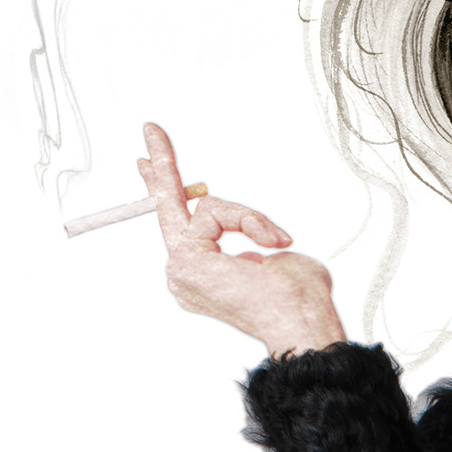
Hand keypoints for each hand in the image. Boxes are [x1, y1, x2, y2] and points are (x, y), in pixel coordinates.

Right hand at [136, 121, 345, 355]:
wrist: (300, 321)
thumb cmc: (298, 299)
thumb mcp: (276, 256)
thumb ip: (257, 243)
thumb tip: (255, 245)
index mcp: (203, 279)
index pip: (183, 228)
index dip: (170, 192)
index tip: (151, 165)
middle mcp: (183, 276)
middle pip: (168, 209)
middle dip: (162, 167)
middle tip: (151, 129)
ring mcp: (179, 269)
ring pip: (207, 208)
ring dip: (248, 219)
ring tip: (276, 245)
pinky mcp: (184, 259)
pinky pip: (214, 211)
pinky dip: (247, 220)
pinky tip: (270, 244)